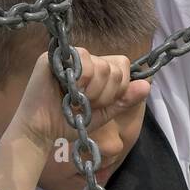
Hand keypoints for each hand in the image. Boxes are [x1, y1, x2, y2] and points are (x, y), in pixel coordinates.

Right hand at [9, 46, 150, 153]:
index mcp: (96, 69)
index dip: (119, 87)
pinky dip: (82, 82)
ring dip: (94, 91)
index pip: (122, 65)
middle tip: (85, 103)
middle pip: (115, 68)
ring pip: (103, 66)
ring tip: (76, 99)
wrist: (42, 133)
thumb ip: (124, 99)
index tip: (102, 102)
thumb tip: (148, 84)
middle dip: (106, 94)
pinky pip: (84, 61)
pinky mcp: (53, 57)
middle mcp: (83, 59)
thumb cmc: (69, 123)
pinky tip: (68, 92)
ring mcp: (68, 56)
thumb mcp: (103, 113)